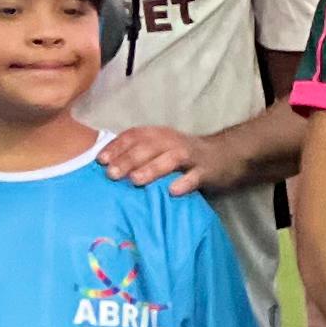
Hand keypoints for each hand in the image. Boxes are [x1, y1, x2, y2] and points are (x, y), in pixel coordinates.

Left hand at [100, 124, 228, 194]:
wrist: (225, 155)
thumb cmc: (185, 156)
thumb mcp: (162, 148)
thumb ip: (139, 153)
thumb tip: (106, 166)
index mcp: (160, 135)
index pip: (135, 136)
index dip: (117, 146)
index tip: (100, 160)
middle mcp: (173, 142)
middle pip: (149, 147)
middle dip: (129, 159)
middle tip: (112, 174)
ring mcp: (191, 156)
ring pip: (171, 159)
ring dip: (152, 168)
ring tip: (136, 180)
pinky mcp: (207, 171)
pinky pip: (195, 176)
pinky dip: (184, 182)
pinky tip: (173, 191)